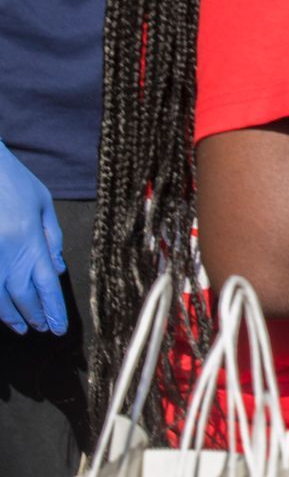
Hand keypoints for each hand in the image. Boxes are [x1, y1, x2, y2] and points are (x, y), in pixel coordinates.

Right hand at [0, 141, 64, 335]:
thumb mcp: (42, 203)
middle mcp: (5, 254)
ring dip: (11, 315)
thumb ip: (52, 237)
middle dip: (34, 315)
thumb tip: (56, 270)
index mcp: (28, 240)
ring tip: (23, 327)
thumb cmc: (12, 181)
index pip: (45, 284)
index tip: (59, 327)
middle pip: (21, 295)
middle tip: (44, 329)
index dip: (52, 309)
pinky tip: (0, 309)